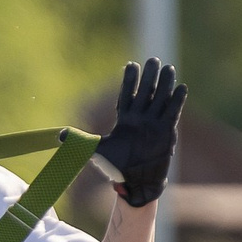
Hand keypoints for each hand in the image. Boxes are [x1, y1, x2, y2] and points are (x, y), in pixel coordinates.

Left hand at [95, 58, 185, 206]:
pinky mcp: (166, 131)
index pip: (127, 94)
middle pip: (146, 92)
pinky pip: (172, 112)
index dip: (130, 80)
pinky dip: (176, 101)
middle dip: (149, 76)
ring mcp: (154, 124)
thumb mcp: (97, 151)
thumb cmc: (117, 167)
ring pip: (160, 99)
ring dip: (165, 84)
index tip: (131, 64)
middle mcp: (140, 118)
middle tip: (153, 60)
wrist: (136, 182)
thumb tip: (60, 135)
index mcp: (125, 119)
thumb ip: (82, 140)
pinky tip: (181, 87)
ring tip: (168, 68)